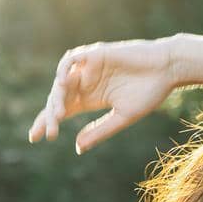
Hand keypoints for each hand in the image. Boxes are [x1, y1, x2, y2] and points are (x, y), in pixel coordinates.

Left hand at [28, 36, 179, 153]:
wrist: (167, 69)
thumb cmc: (149, 93)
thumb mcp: (122, 117)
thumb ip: (100, 130)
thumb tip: (77, 148)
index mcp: (91, 98)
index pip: (62, 110)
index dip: (48, 122)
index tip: (35, 138)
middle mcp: (86, 82)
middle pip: (58, 98)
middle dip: (49, 116)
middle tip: (47, 133)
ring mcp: (89, 68)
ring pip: (62, 82)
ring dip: (57, 98)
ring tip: (58, 115)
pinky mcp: (96, 54)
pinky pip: (72, 59)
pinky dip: (64, 70)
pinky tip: (62, 84)